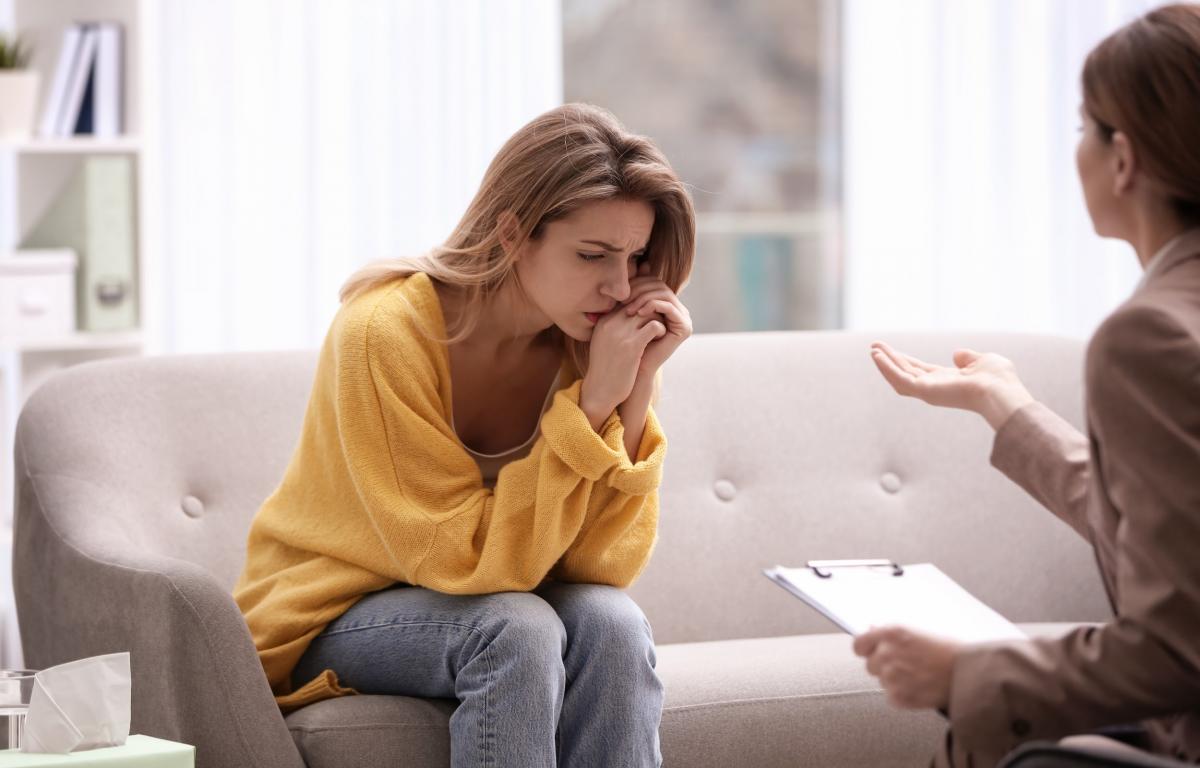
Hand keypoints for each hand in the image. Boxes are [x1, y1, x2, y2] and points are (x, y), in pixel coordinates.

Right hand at [580, 304, 665, 426]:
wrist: (600, 391)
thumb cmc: (606, 368)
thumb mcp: (604, 342)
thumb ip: (615, 326)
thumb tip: (635, 314)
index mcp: (603, 321)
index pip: (628, 301)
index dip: (642, 308)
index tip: (648, 319)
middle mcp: (610, 323)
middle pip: (639, 303)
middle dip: (652, 311)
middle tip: (658, 323)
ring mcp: (621, 334)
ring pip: (649, 312)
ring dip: (658, 320)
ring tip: (659, 331)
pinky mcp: (632, 346)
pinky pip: (655, 326)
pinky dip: (661, 330)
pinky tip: (660, 338)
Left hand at [622, 262, 691, 381]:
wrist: (633, 368)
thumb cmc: (627, 341)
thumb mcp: (629, 311)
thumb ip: (635, 290)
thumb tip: (643, 263)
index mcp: (667, 304)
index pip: (653, 282)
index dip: (636, 284)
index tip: (620, 293)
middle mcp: (678, 309)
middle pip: (660, 286)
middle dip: (639, 290)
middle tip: (623, 300)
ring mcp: (684, 318)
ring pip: (664, 294)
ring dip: (643, 298)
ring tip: (628, 309)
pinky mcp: (685, 327)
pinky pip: (668, 307)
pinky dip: (652, 306)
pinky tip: (638, 313)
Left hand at [852, 626, 958, 709]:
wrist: (969, 673)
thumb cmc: (949, 650)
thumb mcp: (918, 632)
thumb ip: (891, 633)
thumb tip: (870, 630)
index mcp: (891, 633)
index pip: (858, 644)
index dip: (865, 649)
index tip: (871, 653)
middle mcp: (887, 653)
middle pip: (870, 665)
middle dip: (884, 667)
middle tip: (907, 667)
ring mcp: (891, 677)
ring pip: (882, 682)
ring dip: (895, 681)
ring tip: (919, 677)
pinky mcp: (899, 697)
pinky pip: (892, 698)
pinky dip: (904, 696)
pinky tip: (921, 689)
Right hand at [869, 341, 1034, 429]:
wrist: (1000, 391)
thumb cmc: (998, 378)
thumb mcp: (983, 360)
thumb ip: (968, 357)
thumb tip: (956, 354)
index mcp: (948, 380)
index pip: (920, 370)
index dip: (905, 360)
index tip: (891, 350)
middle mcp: (935, 387)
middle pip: (906, 372)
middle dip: (890, 360)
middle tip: (874, 348)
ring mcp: (928, 391)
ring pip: (899, 377)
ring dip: (885, 364)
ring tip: (873, 350)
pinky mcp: (924, 391)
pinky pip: (900, 379)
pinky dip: (887, 368)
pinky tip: (877, 356)